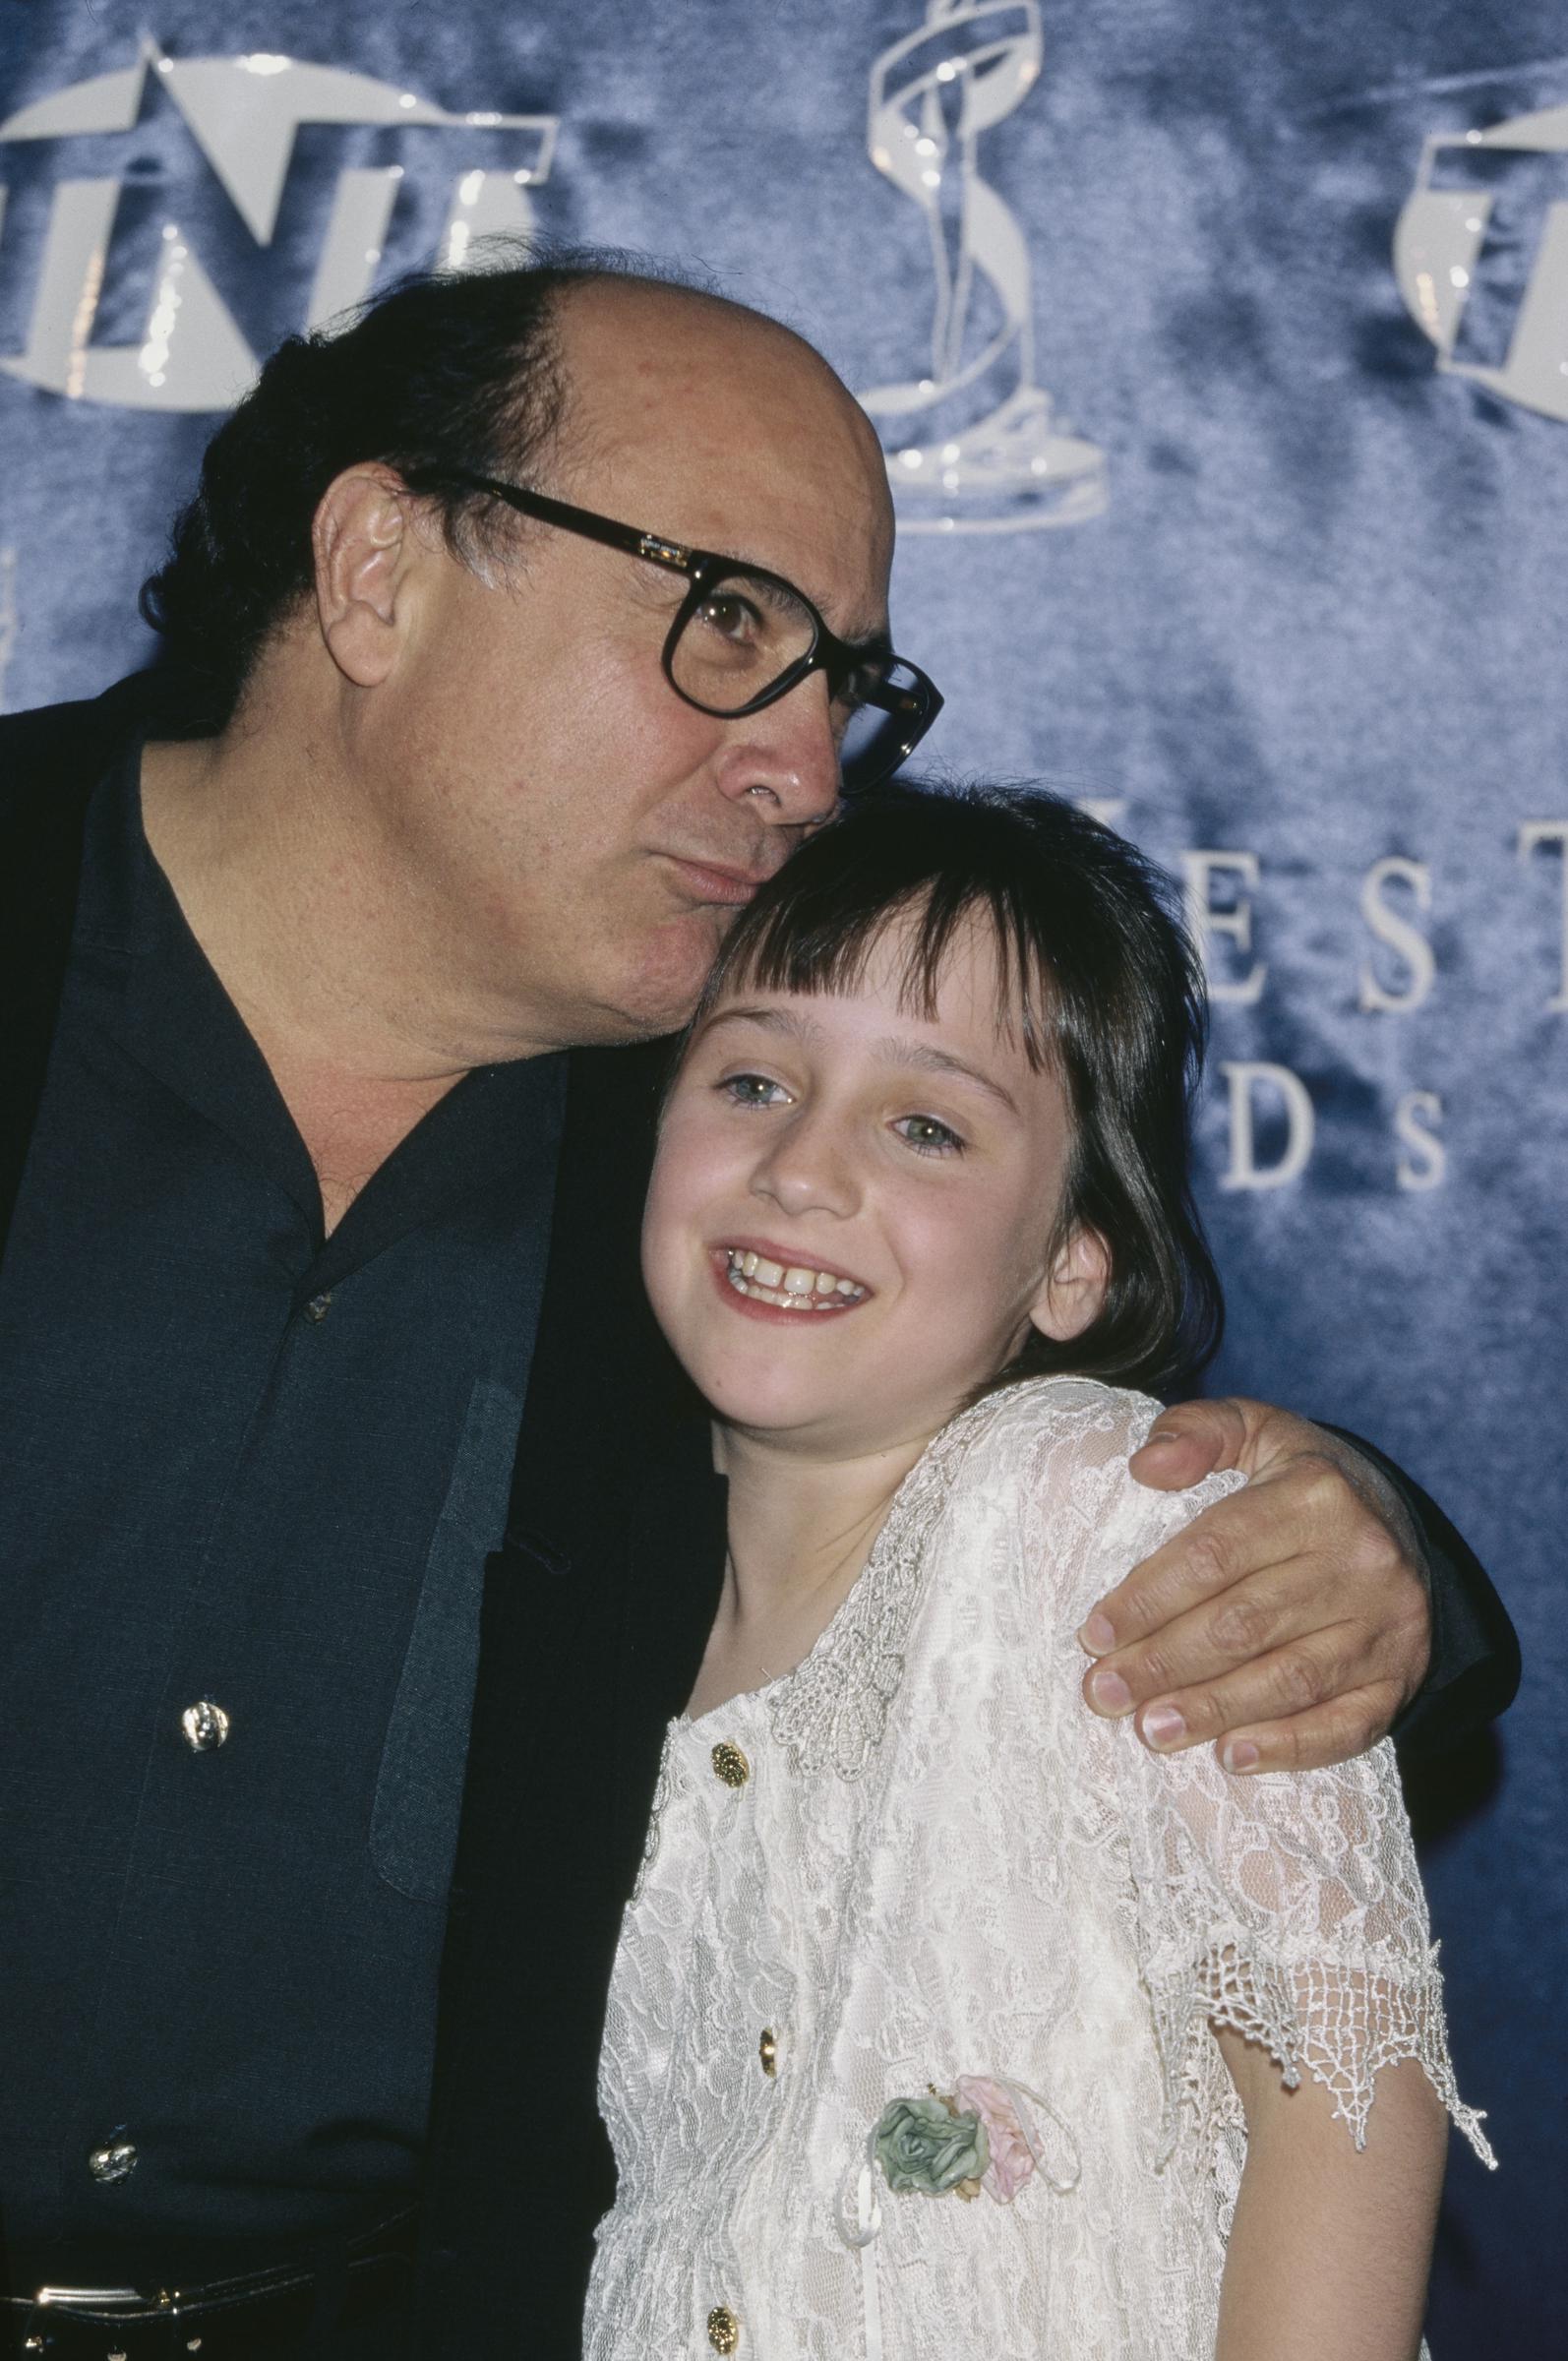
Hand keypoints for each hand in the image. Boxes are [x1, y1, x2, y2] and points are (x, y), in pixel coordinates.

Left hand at [1078, 1398, 1432, 1773]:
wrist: (1400, 1527)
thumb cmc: (1300, 1483)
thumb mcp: (1255, 1430)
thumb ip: (1197, 1432)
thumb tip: (1148, 1466)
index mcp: (1315, 1495)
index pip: (1215, 1553)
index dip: (1148, 1597)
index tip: (1092, 1633)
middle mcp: (1360, 1560)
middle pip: (1244, 1623)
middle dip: (1163, 1663)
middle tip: (1102, 1693)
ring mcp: (1387, 1626)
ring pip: (1290, 1679)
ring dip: (1213, 1709)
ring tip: (1150, 1729)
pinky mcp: (1399, 1680)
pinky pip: (1346, 1725)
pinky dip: (1288, 1747)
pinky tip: (1232, 1758)